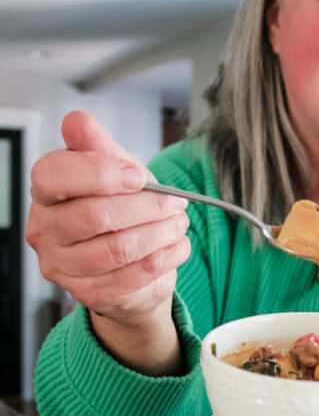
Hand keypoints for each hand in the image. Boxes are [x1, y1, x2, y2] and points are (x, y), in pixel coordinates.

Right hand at [26, 111, 190, 372]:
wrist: (130, 264)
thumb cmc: (119, 210)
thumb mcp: (115, 170)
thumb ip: (98, 146)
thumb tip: (77, 122)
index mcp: (45, 192)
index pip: (54, 176)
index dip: (100, 172)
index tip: (137, 175)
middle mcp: (44, 230)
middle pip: (95, 215)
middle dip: (145, 206)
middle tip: (173, 201)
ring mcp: (63, 266)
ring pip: (118, 248)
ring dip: (160, 233)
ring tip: (177, 222)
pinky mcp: (88, 293)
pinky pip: (133, 276)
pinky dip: (165, 257)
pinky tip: (176, 245)